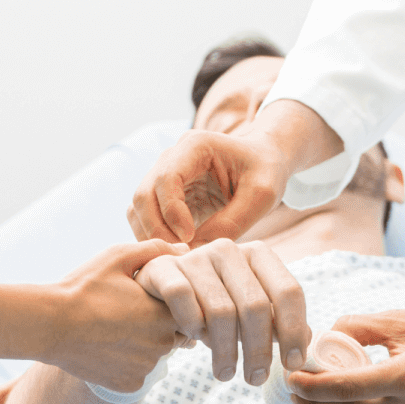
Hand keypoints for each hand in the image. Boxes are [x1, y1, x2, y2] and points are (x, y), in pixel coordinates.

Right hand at [45, 240, 192, 393]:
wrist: (49, 324)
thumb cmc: (84, 287)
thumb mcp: (118, 257)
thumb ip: (156, 250)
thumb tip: (184, 250)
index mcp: (165, 313)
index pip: (187, 310)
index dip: (168, 303)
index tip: (147, 298)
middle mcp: (163, 344)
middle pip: (173, 335)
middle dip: (158, 325)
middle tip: (128, 313)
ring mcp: (146, 367)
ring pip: (154, 355)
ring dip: (143, 345)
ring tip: (114, 329)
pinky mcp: (129, 385)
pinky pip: (137, 373)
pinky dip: (127, 364)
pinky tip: (106, 348)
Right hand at [128, 122, 294, 244]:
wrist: (264, 161)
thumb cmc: (267, 171)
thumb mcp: (262, 194)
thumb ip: (232, 221)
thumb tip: (195, 249)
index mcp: (194, 145)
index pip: (166, 179)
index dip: (172, 212)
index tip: (190, 237)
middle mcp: (171, 157)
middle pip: (143, 195)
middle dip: (156, 229)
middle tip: (179, 255)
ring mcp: (164, 176)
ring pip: (138, 208)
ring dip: (151, 236)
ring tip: (178, 258)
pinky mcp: (165, 196)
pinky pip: (145, 219)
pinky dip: (153, 238)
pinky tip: (175, 254)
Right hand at [137, 238, 311, 382]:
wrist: (159, 291)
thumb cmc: (212, 303)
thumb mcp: (248, 310)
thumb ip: (276, 322)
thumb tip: (307, 343)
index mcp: (258, 254)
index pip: (288, 291)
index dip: (294, 330)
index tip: (292, 364)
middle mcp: (229, 249)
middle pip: (255, 305)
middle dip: (258, 350)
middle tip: (255, 379)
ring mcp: (195, 256)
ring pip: (221, 311)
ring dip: (225, 350)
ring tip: (225, 372)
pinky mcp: (164, 268)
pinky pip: (183, 302)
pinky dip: (192, 327)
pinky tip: (194, 341)